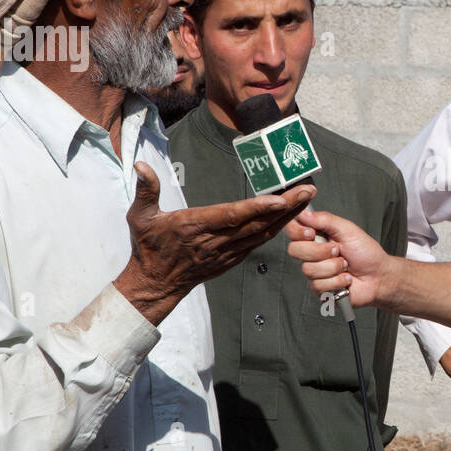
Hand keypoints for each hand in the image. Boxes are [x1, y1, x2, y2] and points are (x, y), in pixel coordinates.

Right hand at [115, 162, 314, 324]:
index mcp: (195, 227)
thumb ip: (145, 191)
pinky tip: (292, 217)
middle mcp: (216, 241)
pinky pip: (259, 242)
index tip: (279, 198)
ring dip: (288, 216)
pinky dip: (277, 229)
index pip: (231, 216)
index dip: (257, 207)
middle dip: (286, 207)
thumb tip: (141, 166)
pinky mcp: (232, 259)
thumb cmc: (148, 247)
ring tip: (308, 198)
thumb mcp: (140, 217)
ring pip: (263, 233)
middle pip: (257, 223)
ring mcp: (227, 252)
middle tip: (309, 189)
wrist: (156, 283)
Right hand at [285, 208, 393, 308]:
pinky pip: (318, 285)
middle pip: (295, 250)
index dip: (298, 232)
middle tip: (337, 250)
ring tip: (345, 265)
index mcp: (317, 236)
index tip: (311, 232)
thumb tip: (304, 213)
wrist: (378, 276)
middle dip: (320, 251)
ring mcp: (315, 271)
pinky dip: (338, 281)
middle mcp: (312, 253)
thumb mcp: (347, 229)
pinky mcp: (320, 288)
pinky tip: (346, 278)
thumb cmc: (366, 252)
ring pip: (308, 270)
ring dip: (333, 267)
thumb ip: (325, 219)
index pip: (292, 230)